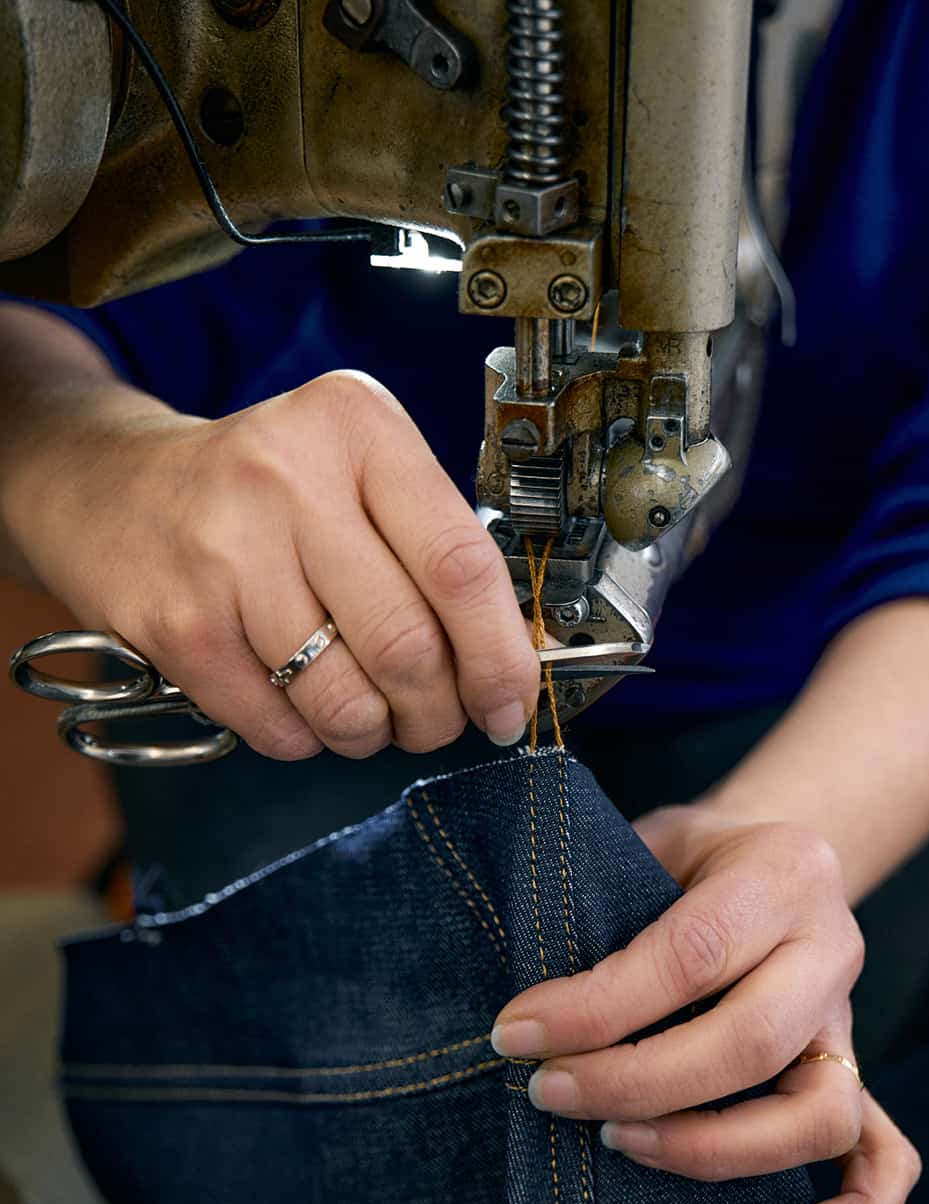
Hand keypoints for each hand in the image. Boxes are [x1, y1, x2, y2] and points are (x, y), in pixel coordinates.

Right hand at [9, 369, 539, 758]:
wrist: (106, 486)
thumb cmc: (259, 489)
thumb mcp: (354, 471)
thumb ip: (432, 546)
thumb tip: (507, 662)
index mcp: (357, 429)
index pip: (461, 563)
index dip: (500, 654)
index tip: (511, 700)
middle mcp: (290, 478)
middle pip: (408, 644)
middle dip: (438, 711)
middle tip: (438, 721)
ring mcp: (225, 552)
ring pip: (344, 699)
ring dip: (373, 734)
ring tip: (371, 718)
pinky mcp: (177, 622)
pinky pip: (278, 724)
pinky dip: (307, 739)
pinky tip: (303, 709)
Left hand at [490, 807, 920, 1203]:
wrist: (776, 853)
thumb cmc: (692, 854)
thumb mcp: (653, 839)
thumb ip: (610, 901)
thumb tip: (532, 1008)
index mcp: (783, 872)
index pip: (693, 953)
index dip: (599, 1006)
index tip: (518, 1033)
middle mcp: (832, 949)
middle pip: (748, 1043)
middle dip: (633, 1082)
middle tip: (547, 1091)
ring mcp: (851, 1021)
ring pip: (816, 1115)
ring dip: (708, 1147)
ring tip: (614, 1141)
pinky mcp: (858, 1075)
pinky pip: (886, 1157)